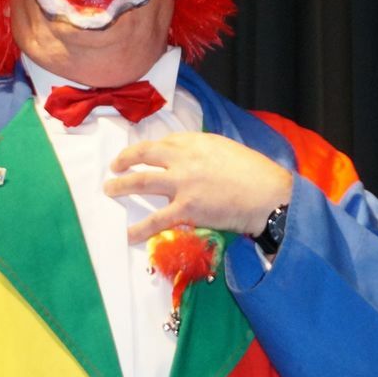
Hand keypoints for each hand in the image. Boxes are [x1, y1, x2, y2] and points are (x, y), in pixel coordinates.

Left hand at [104, 133, 292, 241]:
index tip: (144, 154)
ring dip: (121, 185)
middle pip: (145, 154)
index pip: (166, 141)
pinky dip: (139, 229)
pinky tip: (127, 235)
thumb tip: (195, 162)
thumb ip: (207, 153)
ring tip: (109, 189)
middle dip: (126, 159)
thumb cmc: (256, 174)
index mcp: (198, 141)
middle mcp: (185, 158)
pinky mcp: (186, 209)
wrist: (268, 195)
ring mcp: (183, 183)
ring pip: (142, 181)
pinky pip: (155, 220)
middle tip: (114, 165)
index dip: (152, 149)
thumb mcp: (229, 151)